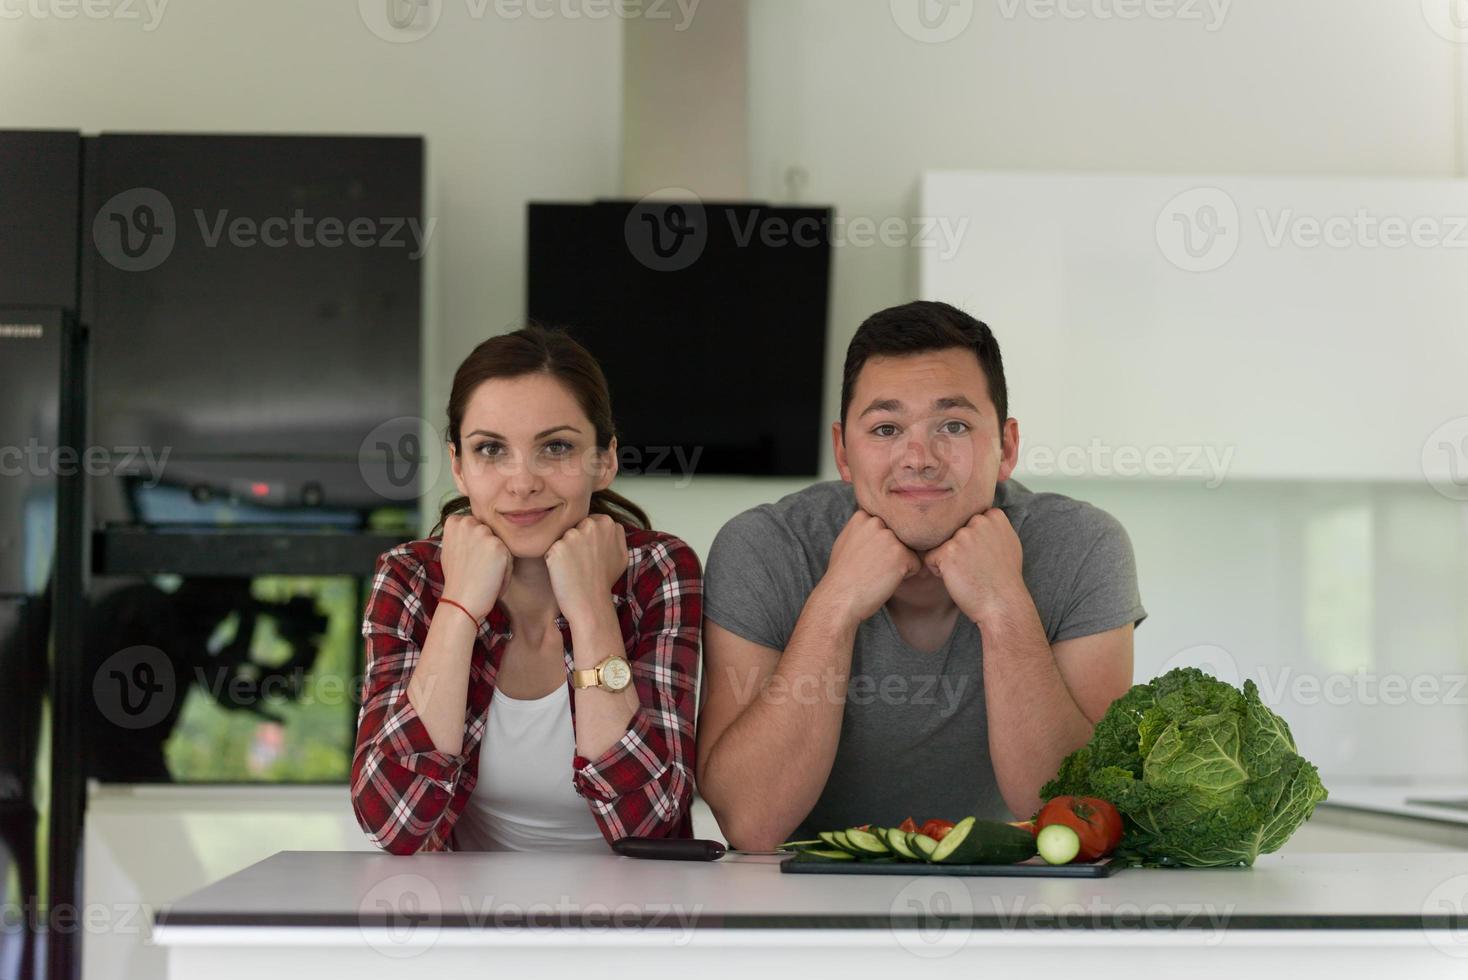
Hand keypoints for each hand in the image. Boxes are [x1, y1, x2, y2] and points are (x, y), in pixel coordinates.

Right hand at [439, 513, 512, 620]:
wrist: (460, 602)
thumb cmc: (457, 579)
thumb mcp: (451, 548)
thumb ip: (463, 534)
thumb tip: (476, 526)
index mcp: (455, 521)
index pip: (477, 523)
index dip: (477, 543)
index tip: (469, 558)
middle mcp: (468, 523)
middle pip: (491, 532)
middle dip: (489, 549)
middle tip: (477, 568)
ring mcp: (484, 534)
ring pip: (502, 545)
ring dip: (499, 560)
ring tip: (484, 574)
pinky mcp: (499, 547)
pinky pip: (510, 557)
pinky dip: (505, 571)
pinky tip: (491, 580)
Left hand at [545, 514, 627, 624]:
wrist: (591, 603)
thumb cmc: (605, 581)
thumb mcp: (622, 554)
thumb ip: (616, 535)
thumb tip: (610, 526)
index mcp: (607, 523)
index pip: (589, 522)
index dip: (588, 539)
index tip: (590, 554)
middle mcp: (590, 525)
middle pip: (575, 527)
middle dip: (575, 541)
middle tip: (581, 562)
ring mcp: (572, 535)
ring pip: (562, 537)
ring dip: (564, 550)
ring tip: (573, 568)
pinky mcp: (557, 547)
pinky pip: (551, 549)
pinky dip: (554, 560)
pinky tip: (564, 572)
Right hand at [814, 510, 921, 625]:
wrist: (840, 598)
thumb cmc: (842, 575)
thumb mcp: (847, 540)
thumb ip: (864, 528)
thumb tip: (878, 523)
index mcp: (862, 516)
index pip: (888, 525)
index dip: (881, 544)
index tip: (866, 556)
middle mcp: (876, 521)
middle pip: (900, 536)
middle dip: (892, 552)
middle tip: (871, 567)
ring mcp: (889, 537)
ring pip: (909, 550)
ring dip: (899, 563)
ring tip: (877, 573)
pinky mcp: (901, 554)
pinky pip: (916, 564)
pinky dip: (906, 576)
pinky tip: (885, 580)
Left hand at [922, 507, 1025, 625]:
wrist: (1002, 604)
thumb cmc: (1003, 578)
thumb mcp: (1007, 542)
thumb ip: (991, 525)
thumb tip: (977, 515)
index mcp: (994, 515)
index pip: (965, 519)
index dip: (970, 541)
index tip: (984, 556)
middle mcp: (978, 521)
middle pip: (951, 531)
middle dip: (957, 548)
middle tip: (975, 567)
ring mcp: (963, 535)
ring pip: (940, 543)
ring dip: (947, 560)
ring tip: (967, 573)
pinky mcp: (948, 551)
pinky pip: (929, 557)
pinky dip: (939, 571)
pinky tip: (958, 579)